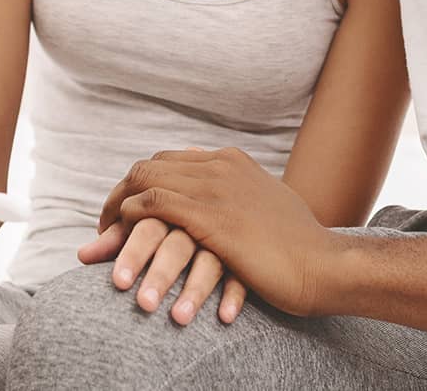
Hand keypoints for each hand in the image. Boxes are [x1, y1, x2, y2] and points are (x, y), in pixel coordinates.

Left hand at [97, 148, 339, 316]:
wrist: (324, 265)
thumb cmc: (299, 248)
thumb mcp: (266, 210)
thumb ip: (240, 200)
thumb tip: (221, 207)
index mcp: (232, 161)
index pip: (168, 161)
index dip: (140, 185)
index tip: (126, 212)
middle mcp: (220, 166)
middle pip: (149, 167)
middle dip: (120, 194)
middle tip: (106, 227)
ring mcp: (215, 188)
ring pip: (144, 182)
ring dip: (116, 209)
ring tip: (103, 239)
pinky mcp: (211, 217)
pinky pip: (152, 205)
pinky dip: (128, 218)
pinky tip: (122, 240)